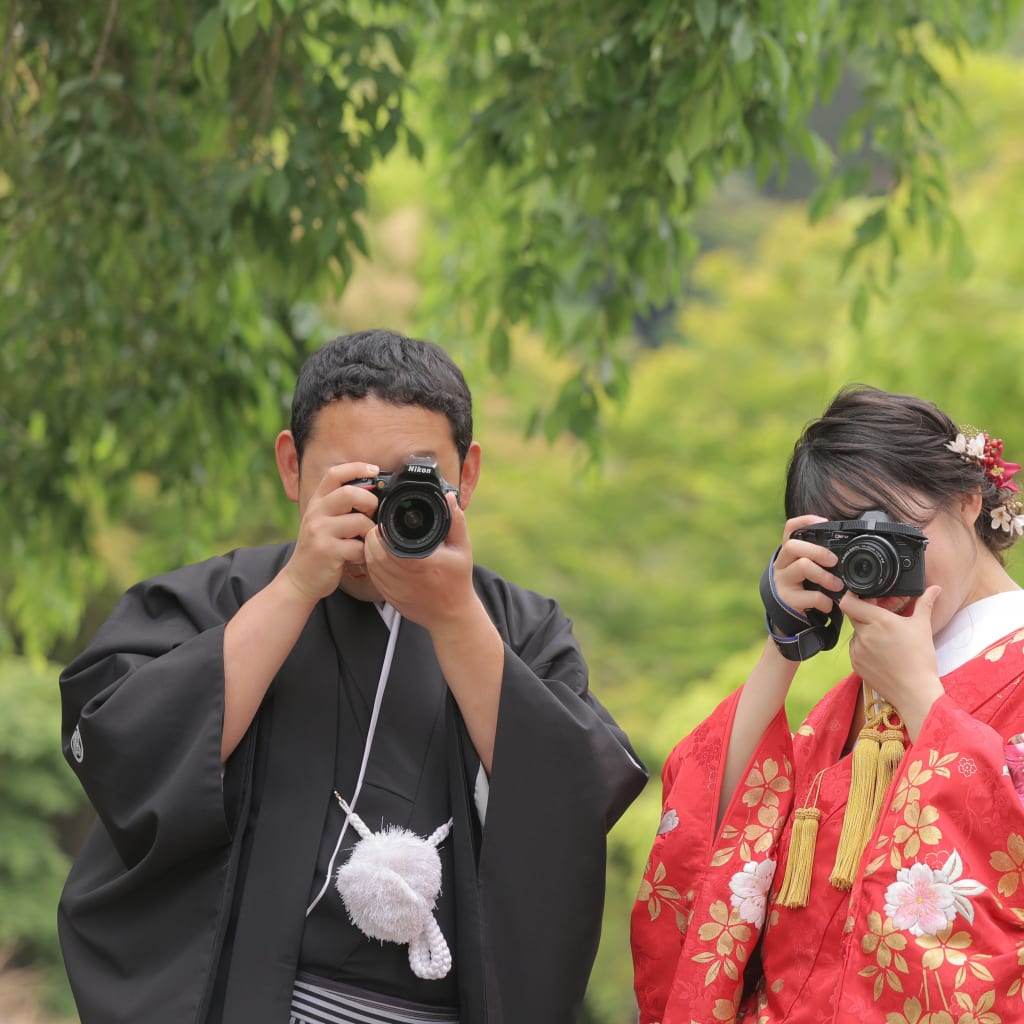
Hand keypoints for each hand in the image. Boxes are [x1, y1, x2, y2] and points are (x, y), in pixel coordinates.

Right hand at [281, 462, 381, 602]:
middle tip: (373, 513)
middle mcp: (316, 513)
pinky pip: (358, 547)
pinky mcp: (326, 551)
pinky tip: (358, 558)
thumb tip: (374, 491)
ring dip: (370, 532)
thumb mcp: (324, 521)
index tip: (375, 470)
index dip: (357, 467)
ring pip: (359, 521)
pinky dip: (364, 554)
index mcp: (317, 502)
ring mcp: (320, 532)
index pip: (334, 474)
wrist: (300, 579)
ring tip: (365, 541)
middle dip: (370, 501)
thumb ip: (341, 506)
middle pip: (349, 493)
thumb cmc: (320, 548)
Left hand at [364, 492, 478, 632]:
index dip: (380, 530)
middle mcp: (405, 578)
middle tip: (377, 526)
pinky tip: (377, 555)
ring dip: (369, 549)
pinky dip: (371, 563)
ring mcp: (395, 590)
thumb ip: (455, 522)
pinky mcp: (390, 598)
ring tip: (376, 538)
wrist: (452, 616)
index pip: (388, 543)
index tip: (384, 520)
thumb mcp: (462, 549)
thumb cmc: (458, 581)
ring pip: (371, 565)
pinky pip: (373, 577)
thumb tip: (449, 498)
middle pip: (375, 553)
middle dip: (372, 537)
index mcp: (420, 563)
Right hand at [770, 515, 844, 622]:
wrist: (791, 620)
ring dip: (825, 576)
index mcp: (789, 554)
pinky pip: (810, 595)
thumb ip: (822, 560)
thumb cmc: (807, 590)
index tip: (824, 521)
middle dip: (818, 551)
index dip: (805, 521)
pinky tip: (828, 605)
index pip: (790, 528)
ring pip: (803, 566)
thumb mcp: (811, 572)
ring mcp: (782, 581)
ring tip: (838, 586)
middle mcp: (782, 564)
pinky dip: (825, 601)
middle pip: (793, 546)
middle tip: (834, 561)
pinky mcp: (787, 599)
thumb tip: (852, 548)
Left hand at [840, 585, 944, 739]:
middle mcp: (864, 634)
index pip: (848, 602)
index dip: (853, 597)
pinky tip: (880, 652)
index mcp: (879, 621)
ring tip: (884, 639)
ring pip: (855, 632)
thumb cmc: (920, 659)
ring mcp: (857, 650)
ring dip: (864, 631)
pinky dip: (864, 647)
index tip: (864, 598)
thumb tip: (935, 588)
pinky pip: (855, 649)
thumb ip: (925, 603)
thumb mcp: (923, 627)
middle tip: (878, 616)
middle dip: (863, 613)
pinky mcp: (855, 663)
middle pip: (852, 615)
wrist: (915, 691)